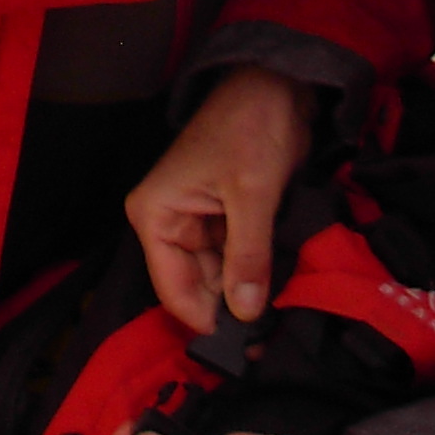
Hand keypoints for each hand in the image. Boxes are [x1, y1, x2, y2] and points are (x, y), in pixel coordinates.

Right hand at [127, 65, 312, 331]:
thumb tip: (246, 314)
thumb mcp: (251, 196)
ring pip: (217, 278)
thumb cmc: (251, 129)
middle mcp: (167, 223)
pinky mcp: (221, 220)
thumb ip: (247, 257)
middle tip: (270, 339)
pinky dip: (253, 273)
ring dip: (245, 293)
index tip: (246, 348)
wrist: (274, 86)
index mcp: (155, 215)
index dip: (207, 321)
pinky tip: (277, 288)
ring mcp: (194, 223)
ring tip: (279, 314)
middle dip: (229, 310)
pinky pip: (233, 260)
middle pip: (194, 288)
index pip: (173, 290)